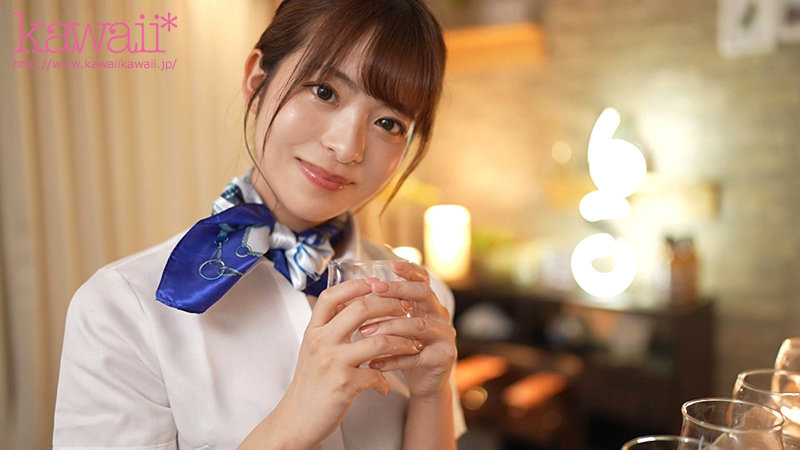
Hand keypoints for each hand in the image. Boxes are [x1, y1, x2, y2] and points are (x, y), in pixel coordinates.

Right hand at [261, 278, 420, 447]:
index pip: (332, 295)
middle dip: (390, 305)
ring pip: (378, 341)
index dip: (356, 285)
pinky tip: (386, 386)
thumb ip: (328, 328)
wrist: (295, 420)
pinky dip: (386, 381)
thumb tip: (350, 305)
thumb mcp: (312, 350)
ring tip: (411, 345)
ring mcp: (332, 363)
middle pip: (361, 309)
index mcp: (313, 331)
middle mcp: (321, 342)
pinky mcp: (344, 385)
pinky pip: (377, 375)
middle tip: (406, 309)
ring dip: (401, 342)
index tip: (376, 283)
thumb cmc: (308, 386)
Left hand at [360, 261, 456, 398]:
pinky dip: (393, 359)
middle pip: (424, 294)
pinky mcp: (441, 358)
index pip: (423, 280)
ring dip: (390, 327)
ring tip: (365, 332)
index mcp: (428, 304)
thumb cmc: (407, 350)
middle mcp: (440, 316)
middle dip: (398, 290)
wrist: (427, 383)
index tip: (390, 264)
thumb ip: (381, 312)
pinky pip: (415, 357)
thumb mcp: (396, 327)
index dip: (409, 271)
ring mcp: (444, 337)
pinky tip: (373, 363)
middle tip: (375, 289)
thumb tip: (346, 299)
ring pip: (418, 326)